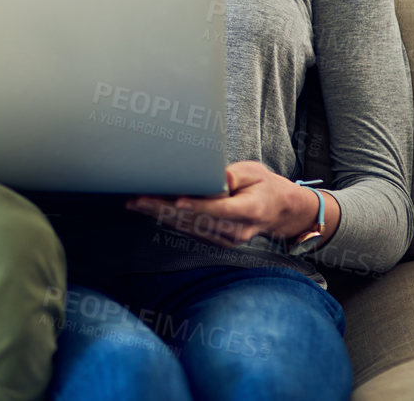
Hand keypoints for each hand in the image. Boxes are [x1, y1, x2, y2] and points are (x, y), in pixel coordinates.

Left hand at [124, 161, 324, 248]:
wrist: (278, 212)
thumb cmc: (264, 186)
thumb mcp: (255, 173)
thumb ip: (234, 176)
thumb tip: (215, 177)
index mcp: (250, 210)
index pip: (220, 210)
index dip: (198, 207)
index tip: (176, 201)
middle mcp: (237, 231)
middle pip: (196, 221)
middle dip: (164, 210)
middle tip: (138, 199)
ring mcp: (226, 239)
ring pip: (188, 228)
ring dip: (159, 216)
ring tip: (135, 203)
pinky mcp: (216, 240)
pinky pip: (189, 231)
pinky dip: (168, 220)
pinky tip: (149, 211)